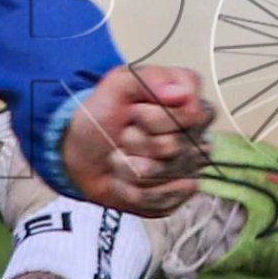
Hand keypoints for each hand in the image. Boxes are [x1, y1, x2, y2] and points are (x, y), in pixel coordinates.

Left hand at [59, 63, 214, 216]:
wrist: (81, 154)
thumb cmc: (102, 116)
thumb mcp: (117, 85)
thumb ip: (149, 79)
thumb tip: (181, 92)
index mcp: (188, 102)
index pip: (190, 115)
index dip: (153, 117)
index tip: (133, 112)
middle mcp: (196, 136)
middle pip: (171, 147)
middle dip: (134, 141)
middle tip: (124, 135)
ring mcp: (189, 168)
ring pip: (160, 173)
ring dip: (127, 165)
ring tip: (120, 155)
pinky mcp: (176, 195)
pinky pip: (156, 199)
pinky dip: (128, 189)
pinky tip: (123, 179)